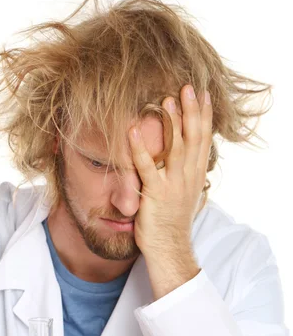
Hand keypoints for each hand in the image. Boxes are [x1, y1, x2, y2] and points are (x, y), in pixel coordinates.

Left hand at [129, 85, 212, 297]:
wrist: (169, 248)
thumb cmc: (173, 222)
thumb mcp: (186, 194)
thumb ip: (186, 174)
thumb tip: (188, 158)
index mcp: (195, 175)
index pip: (203, 139)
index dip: (204, 115)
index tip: (203, 93)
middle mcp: (188, 177)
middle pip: (194, 138)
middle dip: (192, 111)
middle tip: (189, 86)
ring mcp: (173, 185)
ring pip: (176, 148)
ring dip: (172, 123)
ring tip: (167, 99)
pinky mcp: (156, 195)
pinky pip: (146, 168)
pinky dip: (139, 148)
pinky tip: (131, 131)